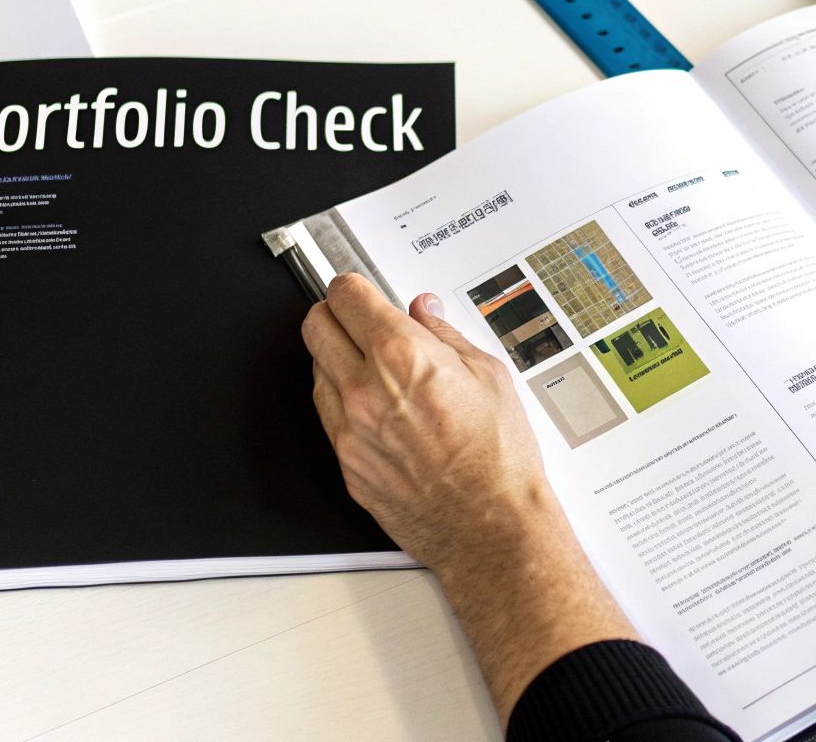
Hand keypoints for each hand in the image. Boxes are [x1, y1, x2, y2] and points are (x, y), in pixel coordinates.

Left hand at [300, 273, 635, 723]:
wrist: (490, 528)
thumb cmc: (500, 460)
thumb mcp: (490, 375)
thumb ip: (446, 335)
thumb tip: (424, 311)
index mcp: (403, 357)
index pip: (346, 296)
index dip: (354, 286)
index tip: (360, 288)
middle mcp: (365, 390)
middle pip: (316, 327)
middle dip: (334, 314)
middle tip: (356, 316)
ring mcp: (349, 430)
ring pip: (316, 370)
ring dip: (336, 358)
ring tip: (375, 366)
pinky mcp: (345, 463)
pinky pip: (327, 415)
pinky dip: (342, 401)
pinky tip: (375, 406)